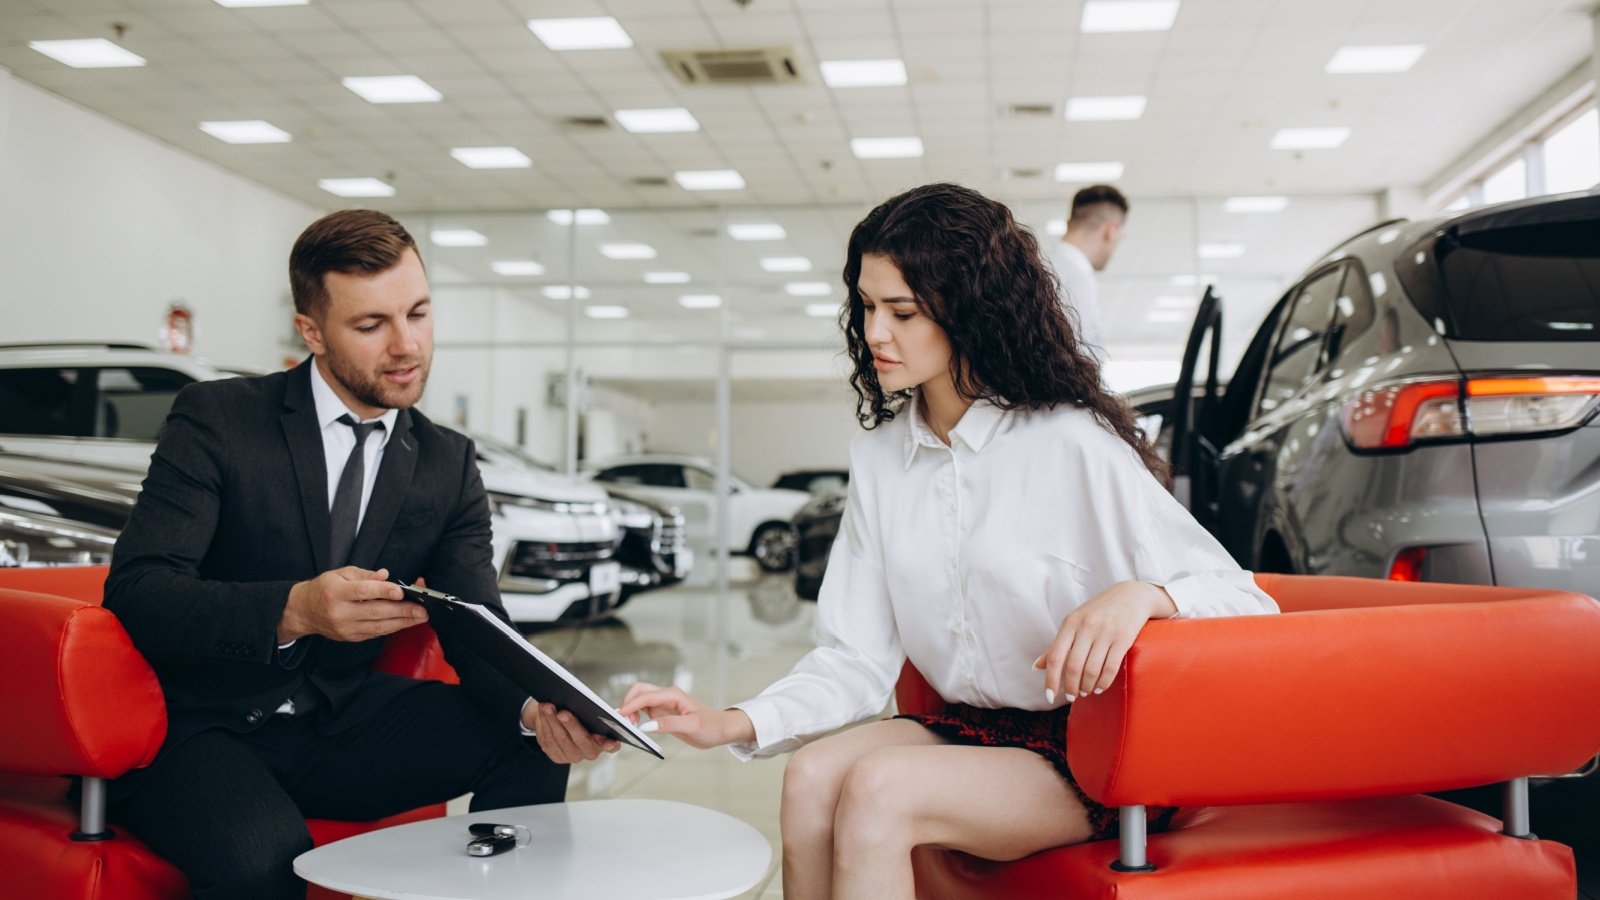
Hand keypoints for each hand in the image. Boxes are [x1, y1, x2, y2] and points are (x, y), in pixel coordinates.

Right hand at [277, 567, 425, 642]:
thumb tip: (385, 575)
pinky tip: (405, 623)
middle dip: (402, 611)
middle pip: (375, 612)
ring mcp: (345, 628)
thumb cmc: (324, 589)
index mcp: (336, 592)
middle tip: (422, 610)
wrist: (303, 612)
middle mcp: (340, 612)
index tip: (401, 592)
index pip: (362, 591)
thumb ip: (364, 574)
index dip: (383, 591)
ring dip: (402, 622)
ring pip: (378, 626)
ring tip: (420, 617)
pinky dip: (392, 628)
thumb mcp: (340, 574)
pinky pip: (375, 633)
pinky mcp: (350, 637)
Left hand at [522, 701, 619, 761]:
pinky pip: (548, 739)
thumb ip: (599, 712)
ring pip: (560, 738)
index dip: (610, 744)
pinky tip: (542, 711)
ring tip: (547, 706)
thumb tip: (592, 705)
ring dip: (552, 720)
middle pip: (580, 739)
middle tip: (563, 712)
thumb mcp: (595, 714)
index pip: (612, 746)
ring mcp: (573, 756)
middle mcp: (590, 752)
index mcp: (605, 742)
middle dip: (571, 724)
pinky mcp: (557, 756)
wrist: (566, 725)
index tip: (607, 741)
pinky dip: (544, 723)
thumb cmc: (585, 717)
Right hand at [616, 682, 754, 748]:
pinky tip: (636, 726)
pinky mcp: (663, 712)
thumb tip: (646, 726)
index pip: (645, 695)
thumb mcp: (691, 726)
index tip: (620, 716)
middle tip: (624, 721)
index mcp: (673, 695)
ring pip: (640, 699)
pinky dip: (636, 715)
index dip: (631, 705)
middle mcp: (667, 696)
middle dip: (628, 703)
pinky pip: (645, 709)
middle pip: (639, 691)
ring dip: (631, 709)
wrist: (721, 730)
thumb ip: (668, 725)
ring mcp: (664, 703)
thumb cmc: (711, 726)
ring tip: (630, 726)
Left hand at [1035, 581, 1176, 702]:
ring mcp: (1105, 632)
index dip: (1051, 680)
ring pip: (1091, 669)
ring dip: (1087, 686)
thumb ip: (1057, 645)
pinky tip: (1099, 688)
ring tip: (1086, 692)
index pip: (1055, 657)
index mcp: (1070, 623)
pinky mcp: (1123, 638)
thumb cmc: (1098, 612)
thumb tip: (1036, 667)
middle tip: (1072, 696)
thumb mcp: (1075, 623)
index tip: (1049, 697)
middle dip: (1071, 687)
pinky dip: (1103, 683)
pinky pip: (1110, 668)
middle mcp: (1086, 626)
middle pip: (1073, 666)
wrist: (1131, 595)